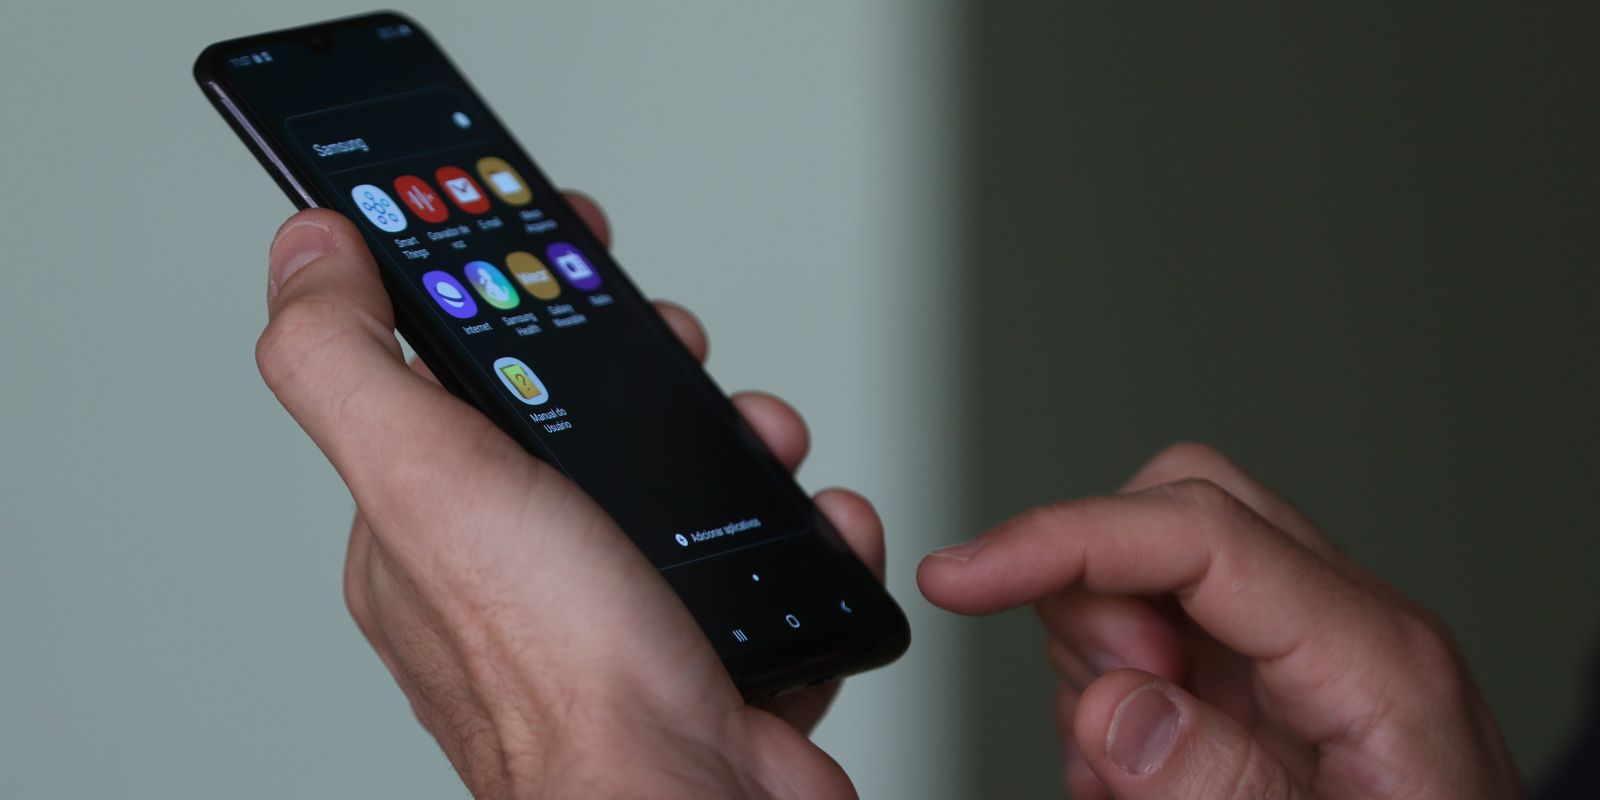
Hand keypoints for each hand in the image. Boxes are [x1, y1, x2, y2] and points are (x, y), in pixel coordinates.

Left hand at [258, 193, 880, 798]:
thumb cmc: (564, 683)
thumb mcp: (426, 480)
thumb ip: (347, 360)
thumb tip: (305, 252)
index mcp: (429, 526)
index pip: (451, 372)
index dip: (505, 292)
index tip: (556, 239)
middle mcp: (515, 570)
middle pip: (577, 418)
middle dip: (643, 365)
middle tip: (676, 348)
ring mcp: (613, 610)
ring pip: (678, 484)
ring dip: (735, 440)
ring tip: (761, 441)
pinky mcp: (702, 647)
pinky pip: (757, 561)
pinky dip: (796, 530)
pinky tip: (811, 525)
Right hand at [918, 443, 1519, 798]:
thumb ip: (1220, 784)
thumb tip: (1109, 707)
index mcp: (1376, 659)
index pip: (1200, 534)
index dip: (1065, 539)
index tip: (964, 577)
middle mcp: (1340, 630)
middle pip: (1175, 510)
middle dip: (1094, 597)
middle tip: (1109, 714)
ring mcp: (1300, 653)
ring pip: (1148, 572)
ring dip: (1095, 662)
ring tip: (1128, 772)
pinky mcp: (1266, 684)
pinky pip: (1153, 639)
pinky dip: (1109, 701)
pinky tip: (1134, 775)